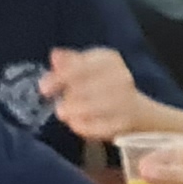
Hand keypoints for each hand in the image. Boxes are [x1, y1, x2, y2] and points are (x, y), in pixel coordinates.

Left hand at [46, 48, 177, 148]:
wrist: (138, 114)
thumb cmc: (105, 89)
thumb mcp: (88, 69)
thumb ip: (70, 62)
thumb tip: (56, 56)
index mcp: (110, 59)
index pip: (81, 65)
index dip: (60, 78)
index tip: (44, 88)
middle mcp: (122, 77)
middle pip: (85, 87)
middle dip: (68, 98)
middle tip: (58, 106)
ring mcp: (126, 101)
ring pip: (92, 107)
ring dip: (74, 112)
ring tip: (65, 114)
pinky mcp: (126, 124)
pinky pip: (99, 127)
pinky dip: (84, 127)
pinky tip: (76, 125)